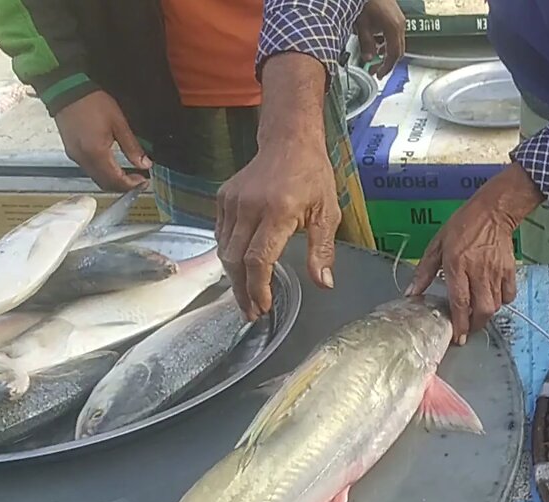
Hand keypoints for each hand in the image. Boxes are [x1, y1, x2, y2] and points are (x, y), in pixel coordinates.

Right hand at [54, 91, 150, 190]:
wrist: (66, 90)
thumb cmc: (92, 103)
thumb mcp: (119, 123)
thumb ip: (132, 147)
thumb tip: (145, 164)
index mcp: (96, 153)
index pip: (116, 180)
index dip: (132, 185)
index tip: (144, 181)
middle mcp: (83, 159)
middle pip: (105, 184)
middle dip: (123, 186)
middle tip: (138, 179)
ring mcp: (75, 156)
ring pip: (96, 178)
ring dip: (113, 180)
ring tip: (128, 173)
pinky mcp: (71, 151)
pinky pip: (89, 169)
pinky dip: (103, 172)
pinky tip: (113, 165)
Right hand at [216, 53, 338, 320]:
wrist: (289, 141)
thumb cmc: (313, 178)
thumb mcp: (328, 214)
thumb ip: (322, 251)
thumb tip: (324, 284)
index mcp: (277, 212)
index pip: (257, 259)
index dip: (258, 288)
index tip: (263, 308)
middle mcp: (249, 207)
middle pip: (235, 260)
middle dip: (242, 290)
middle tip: (252, 313)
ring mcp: (232, 201)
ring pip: (223, 249)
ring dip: (233, 277)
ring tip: (246, 297)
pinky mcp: (222, 198)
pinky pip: (220, 234)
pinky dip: (228, 256)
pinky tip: (239, 270)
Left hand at [354, 0, 405, 77]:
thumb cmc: (366, 1)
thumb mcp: (362, 24)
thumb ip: (366, 43)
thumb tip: (368, 59)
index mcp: (393, 28)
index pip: (393, 55)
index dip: (386, 67)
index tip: (378, 74)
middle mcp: (400, 25)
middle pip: (398, 51)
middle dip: (387, 63)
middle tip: (376, 70)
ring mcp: (400, 21)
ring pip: (396, 43)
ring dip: (386, 52)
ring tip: (373, 56)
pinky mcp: (396, 17)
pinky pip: (394, 35)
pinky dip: (386, 42)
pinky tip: (376, 42)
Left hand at [408, 164, 543, 343]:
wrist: (493, 212)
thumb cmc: (461, 226)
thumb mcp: (437, 245)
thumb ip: (424, 271)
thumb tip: (411, 294)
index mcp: (457, 265)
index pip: (459, 302)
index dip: (459, 323)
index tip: (458, 338)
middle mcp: (478, 272)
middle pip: (481, 310)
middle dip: (475, 325)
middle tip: (468, 329)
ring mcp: (496, 272)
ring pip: (495, 306)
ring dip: (486, 315)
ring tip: (477, 314)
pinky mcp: (509, 271)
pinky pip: (508, 295)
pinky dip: (501, 302)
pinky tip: (493, 298)